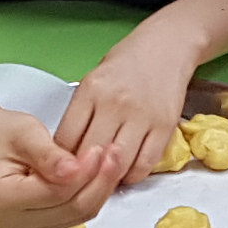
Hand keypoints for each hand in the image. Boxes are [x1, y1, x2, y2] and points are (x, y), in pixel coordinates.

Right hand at [0, 108, 113, 227]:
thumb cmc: (3, 134)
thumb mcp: (25, 132)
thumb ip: (48, 154)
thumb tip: (72, 170)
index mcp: (1, 199)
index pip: (56, 193)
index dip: (84, 172)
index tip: (99, 150)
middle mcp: (11, 221)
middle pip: (71, 209)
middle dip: (97, 180)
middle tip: (112, 153)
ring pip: (78, 215)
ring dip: (99, 188)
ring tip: (109, 159)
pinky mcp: (42, 227)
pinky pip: (77, 215)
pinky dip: (91, 194)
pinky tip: (98, 173)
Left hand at [58, 25, 201, 191]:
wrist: (166, 46)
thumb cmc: (126, 64)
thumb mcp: (93, 80)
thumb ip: (81, 114)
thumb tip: (67, 152)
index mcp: (91, 90)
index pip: (66, 139)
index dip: (60, 160)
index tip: (61, 168)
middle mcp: (115, 103)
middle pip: (89, 155)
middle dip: (82, 174)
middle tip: (80, 181)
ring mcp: (142, 116)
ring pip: (117, 165)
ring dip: (108, 178)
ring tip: (103, 179)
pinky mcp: (165, 126)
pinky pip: (145, 164)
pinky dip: (133, 175)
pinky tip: (126, 172)